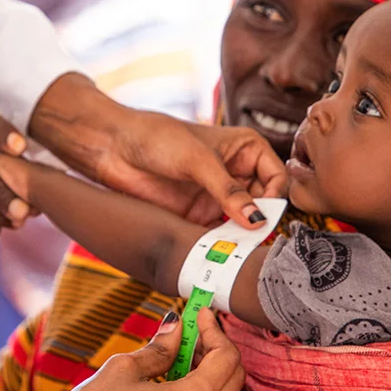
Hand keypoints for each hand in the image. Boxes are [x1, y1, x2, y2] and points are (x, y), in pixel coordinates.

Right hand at [15, 308, 246, 390]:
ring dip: (217, 375)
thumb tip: (177, 326)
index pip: (226, 358)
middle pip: (235, 380)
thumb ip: (160, 347)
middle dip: (219, 350)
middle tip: (196, 330)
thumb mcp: (125, 369)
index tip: (201, 313)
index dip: (215, 330)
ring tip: (187, 355)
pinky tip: (179, 379)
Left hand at [29, 74, 286, 227]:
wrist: (114, 147)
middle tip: (254, 238)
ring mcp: (217, 196)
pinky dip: (222, 243)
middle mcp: (236, 173)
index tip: (264, 214)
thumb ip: (228, 191)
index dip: (274, 196)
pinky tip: (218, 251)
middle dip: (260, 221)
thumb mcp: (198, 161)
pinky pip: (219, 233)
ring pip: (243, 222)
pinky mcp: (197, 214)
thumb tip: (257, 219)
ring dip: (242, 236)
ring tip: (237, 249)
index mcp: (245, 149)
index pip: (276, 177)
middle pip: (263, 203)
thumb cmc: (157, 138)